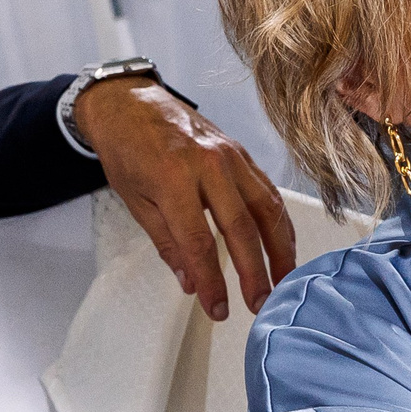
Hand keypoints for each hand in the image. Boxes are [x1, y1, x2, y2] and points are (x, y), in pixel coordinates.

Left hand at [75, 78, 293, 319]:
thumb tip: (191, 281)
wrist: (130, 102)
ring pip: (268, 210)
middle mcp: (209, 166)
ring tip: (285, 281)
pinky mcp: (243, 155)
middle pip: (241, 230)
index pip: (199, 243)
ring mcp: (232, 157)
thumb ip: (167, 242)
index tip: (218, 309)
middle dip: (253, 273)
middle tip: (260, 305)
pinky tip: (282, 246)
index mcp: (173, 179)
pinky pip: (269, 193)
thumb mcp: (134, 200)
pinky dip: (279, 224)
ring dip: (281, 250)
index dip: (212, 281)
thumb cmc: (126, 149)